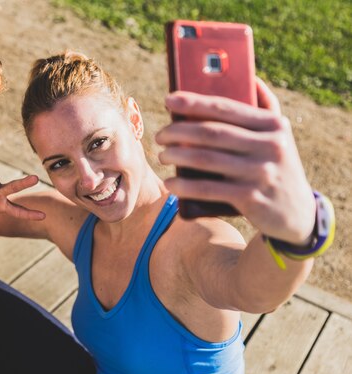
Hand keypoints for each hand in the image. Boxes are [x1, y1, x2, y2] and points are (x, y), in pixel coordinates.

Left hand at [155, 78, 315, 244]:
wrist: (297, 213)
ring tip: (162, 156)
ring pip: (207, 159)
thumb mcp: (278, 137)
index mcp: (273, 125)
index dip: (194, 102)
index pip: (226, 108)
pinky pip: (210, 189)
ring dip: (177, 156)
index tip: (168, 100)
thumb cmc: (275, 167)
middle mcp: (270, 146)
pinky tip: (170, 183)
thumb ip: (266, 108)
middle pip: (212, 133)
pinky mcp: (252, 198)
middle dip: (178, 131)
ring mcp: (261, 173)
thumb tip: (249, 76)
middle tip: (160, 135)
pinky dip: (186, 186)